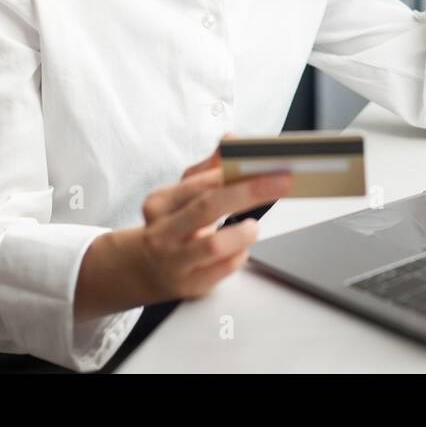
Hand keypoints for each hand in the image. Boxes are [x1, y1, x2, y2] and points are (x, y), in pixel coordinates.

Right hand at [136, 138, 291, 300]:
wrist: (144, 269)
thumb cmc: (172, 225)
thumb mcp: (182, 195)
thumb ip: (209, 169)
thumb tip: (231, 140)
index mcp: (161, 203)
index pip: (199, 183)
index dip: (234, 173)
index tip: (265, 163)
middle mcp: (163, 232)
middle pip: (207, 207)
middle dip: (248, 192)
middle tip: (281, 183)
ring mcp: (175, 262)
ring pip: (213, 245)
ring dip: (242, 232)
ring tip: (253, 227)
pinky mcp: (190, 285)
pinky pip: (223, 269)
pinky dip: (238, 255)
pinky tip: (241, 248)